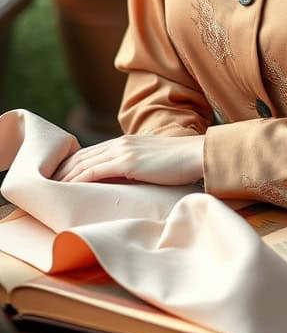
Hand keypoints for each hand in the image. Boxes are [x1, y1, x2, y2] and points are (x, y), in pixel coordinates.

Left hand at [51, 133, 204, 185]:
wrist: (197, 155)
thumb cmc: (179, 165)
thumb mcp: (151, 164)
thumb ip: (134, 169)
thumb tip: (120, 187)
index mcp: (125, 142)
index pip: (88, 153)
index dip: (69, 165)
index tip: (56, 179)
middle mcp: (120, 143)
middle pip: (80, 156)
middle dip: (60, 170)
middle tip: (43, 186)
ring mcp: (123, 150)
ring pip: (83, 163)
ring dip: (64, 177)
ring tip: (49, 190)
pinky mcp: (128, 161)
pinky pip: (95, 171)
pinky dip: (77, 179)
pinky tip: (67, 189)